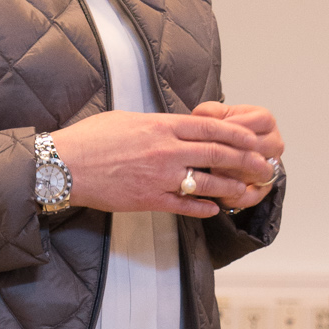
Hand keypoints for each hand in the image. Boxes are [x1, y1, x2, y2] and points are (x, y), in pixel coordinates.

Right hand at [51, 108, 282, 218]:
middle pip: (217, 153)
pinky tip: (215, 209)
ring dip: (231, 186)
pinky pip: (184, 205)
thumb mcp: (127, 119)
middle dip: (245, 160)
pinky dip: (203, 208)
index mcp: (161, 126)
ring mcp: (159, 177)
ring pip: (206, 182)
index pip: (210, 128)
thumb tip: (172, 126)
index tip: (252, 139)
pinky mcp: (149, 199)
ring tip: (247, 190)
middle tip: (263, 166)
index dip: (237, 134)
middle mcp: (166, 150)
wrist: (65, 165)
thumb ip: (156, 124)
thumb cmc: (91, 139)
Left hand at [191, 101, 284, 209]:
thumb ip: (209, 111)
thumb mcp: (214, 114)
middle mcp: (274, 143)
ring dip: (232, 176)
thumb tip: (202, 116)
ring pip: (256, 174)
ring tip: (211, 173)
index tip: (212, 133)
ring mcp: (271, 166)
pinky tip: (220, 194)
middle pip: (258, 150)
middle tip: (208, 157)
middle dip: (231, 154)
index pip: (257, 123)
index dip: (234, 128)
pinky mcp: (264, 188)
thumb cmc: (223, 130)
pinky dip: (236, 196)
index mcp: (266, 120)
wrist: (229, 150)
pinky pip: (253, 196)